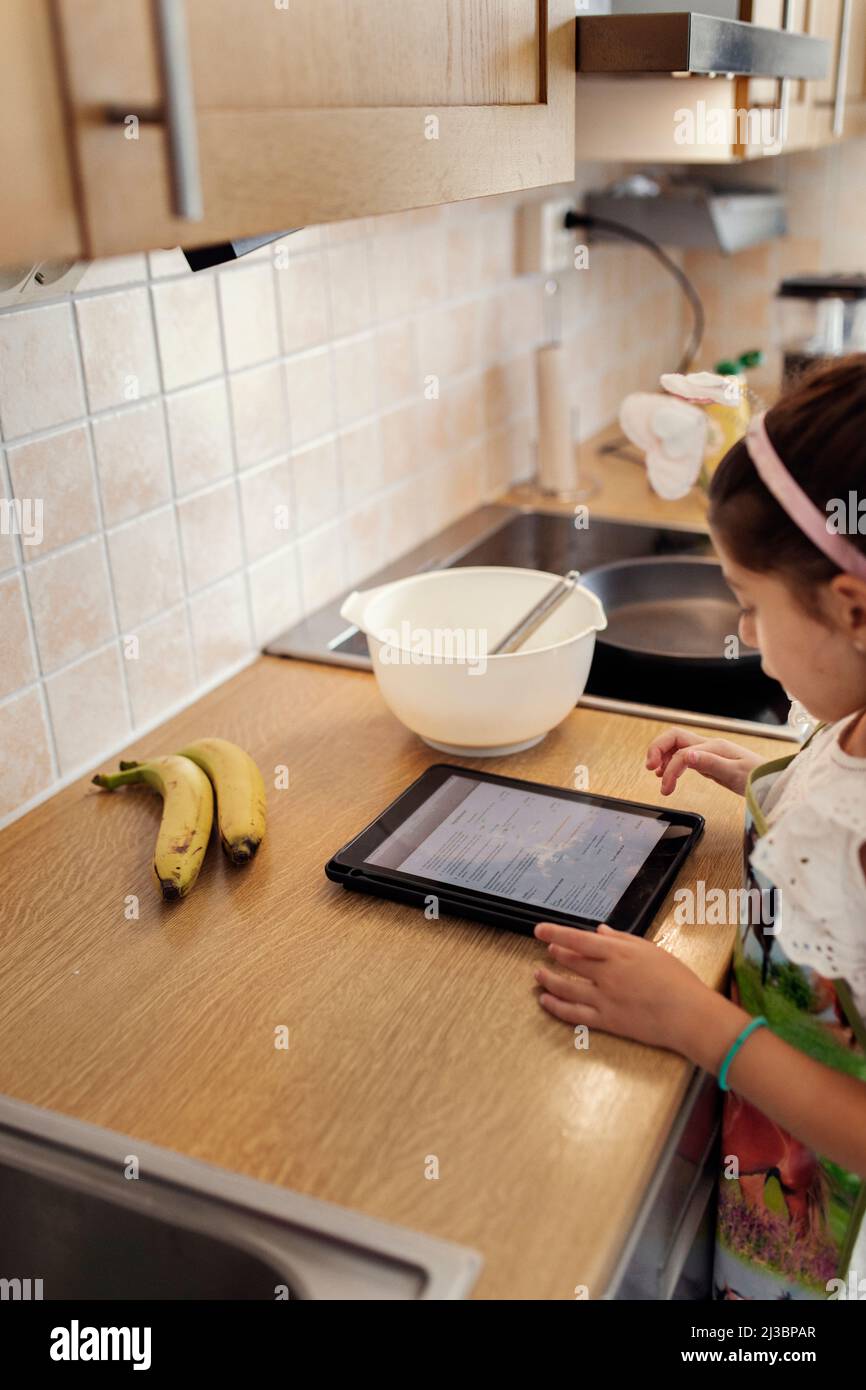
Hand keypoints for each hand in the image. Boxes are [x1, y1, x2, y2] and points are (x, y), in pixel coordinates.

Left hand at [533, 921, 711, 1053]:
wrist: (689, 1015)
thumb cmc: (677, 980)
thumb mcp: (650, 950)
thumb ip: (621, 939)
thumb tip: (600, 931)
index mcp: (618, 953)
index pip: (578, 939)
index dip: (555, 933)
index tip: (540, 930)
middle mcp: (607, 974)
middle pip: (571, 962)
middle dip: (556, 954)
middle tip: (549, 950)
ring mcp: (604, 998)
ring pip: (566, 987)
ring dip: (548, 979)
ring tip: (538, 974)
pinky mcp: (606, 1020)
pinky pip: (574, 1013)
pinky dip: (556, 1006)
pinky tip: (546, 1000)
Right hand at [646, 726, 763, 796]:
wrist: (772, 781)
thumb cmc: (758, 777)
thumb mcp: (735, 773)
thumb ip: (710, 764)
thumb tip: (687, 756)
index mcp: (713, 747)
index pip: (681, 752)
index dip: (670, 768)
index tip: (666, 787)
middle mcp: (708, 746)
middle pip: (673, 738)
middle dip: (657, 750)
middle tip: (649, 769)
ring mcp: (708, 752)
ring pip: (676, 746)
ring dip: (663, 758)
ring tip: (658, 776)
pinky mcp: (709, 761)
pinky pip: (684, 756)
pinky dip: (672, 763)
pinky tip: (669, 774)